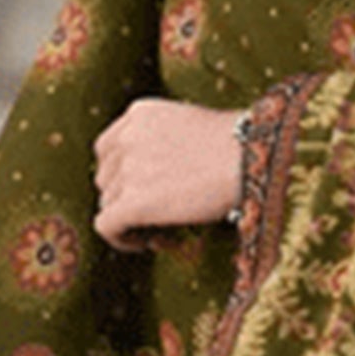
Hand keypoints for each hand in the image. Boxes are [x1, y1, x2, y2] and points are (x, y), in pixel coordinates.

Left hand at [91, 98, 246, 252]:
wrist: (248, 157)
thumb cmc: (234, 144)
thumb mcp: (187, 124)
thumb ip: (158, 140)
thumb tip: (145, 179)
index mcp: (139, 113)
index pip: (107, 148)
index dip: (121, 173)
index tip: (146, 189)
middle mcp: (126, 137)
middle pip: (105, 177)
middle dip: (126, 197)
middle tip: (158, 213)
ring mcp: (127, 168)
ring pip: (107, 204)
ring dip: (130, 220)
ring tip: (164, 229)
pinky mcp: (132, 202)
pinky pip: (106, 227)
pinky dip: (121, 239)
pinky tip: (149, 242)